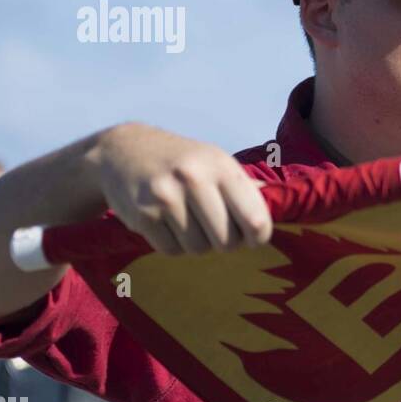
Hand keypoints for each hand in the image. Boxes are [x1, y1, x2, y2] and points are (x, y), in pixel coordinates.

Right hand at [87, 123, 272, 254]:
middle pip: (227, 241)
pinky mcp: (142, 215)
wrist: (122, 151)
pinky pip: (171, 250)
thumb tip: (278, 203)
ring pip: (198, 248)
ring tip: (188, 221)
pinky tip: (167, 224)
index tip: (253, 238)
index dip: (258, 237)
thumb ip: (245, 186)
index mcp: (221, 166)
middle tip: (217, 231)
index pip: (255, 219)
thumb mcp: (215, 161)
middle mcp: (194, 179)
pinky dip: (172, 245)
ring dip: (196, 243)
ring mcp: (166, 197)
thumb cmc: (181, 160)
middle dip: (226, 243)